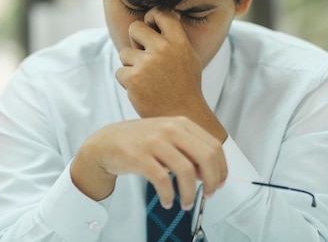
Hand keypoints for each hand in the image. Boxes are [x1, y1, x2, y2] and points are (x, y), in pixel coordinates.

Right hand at [70, 117, 226, 207]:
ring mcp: (154, 141)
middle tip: (208, 195)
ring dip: (190, 193)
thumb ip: (189, 151)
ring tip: (186, 203)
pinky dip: (169, 195)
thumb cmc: (140, 142)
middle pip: (206, 156)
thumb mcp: (168, 138)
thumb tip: (208, 174)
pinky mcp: (139, 156)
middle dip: (212, 181)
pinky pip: (162, 180)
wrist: (106, 142)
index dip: (221, 169)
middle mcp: (170, 129)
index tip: (219, 184)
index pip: (214, 146)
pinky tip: (168, 201)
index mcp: (181, 123)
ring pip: (186, 171)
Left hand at [115, 8, 225, 140]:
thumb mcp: (187, 56)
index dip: (151, 16)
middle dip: (135, 41)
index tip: (150, 26)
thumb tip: (157, 15)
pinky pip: (120, 71)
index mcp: (179, 41)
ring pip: (124, 52)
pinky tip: (142, 90)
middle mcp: (163, 49)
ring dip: (131, 65)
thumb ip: (173, 36)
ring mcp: (147, 63)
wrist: (182, 115)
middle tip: (145, 56)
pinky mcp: (133, 78)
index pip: (161, 12)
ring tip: (147, 79)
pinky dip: (127, 81)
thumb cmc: (184, 85)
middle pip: (134, 28)